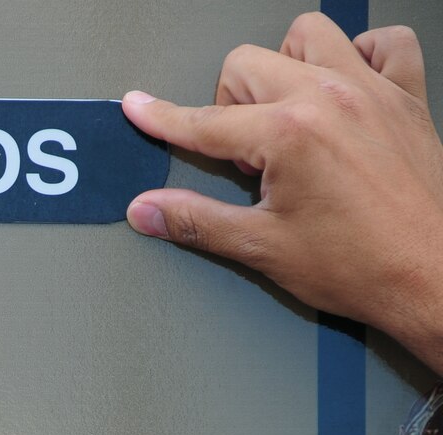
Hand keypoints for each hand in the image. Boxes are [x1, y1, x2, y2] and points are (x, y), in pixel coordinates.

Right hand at [122, 12, 442, 373]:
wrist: (438, 281)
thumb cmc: (365, 267)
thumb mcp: (263, 248)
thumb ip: (196, 221)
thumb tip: (148, 210)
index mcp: (288, 134)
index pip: (203, 122)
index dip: (162, 119)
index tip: (140, 108)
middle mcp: (329, 99)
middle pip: (246, 65)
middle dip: (227, 106)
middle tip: (241, 156)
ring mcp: (372, 93)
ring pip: (308, 35)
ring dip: (284, 65)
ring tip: (282, 113)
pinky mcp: (407, 100)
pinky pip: (386, 44)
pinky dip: (361, 55)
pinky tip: (343, 90)